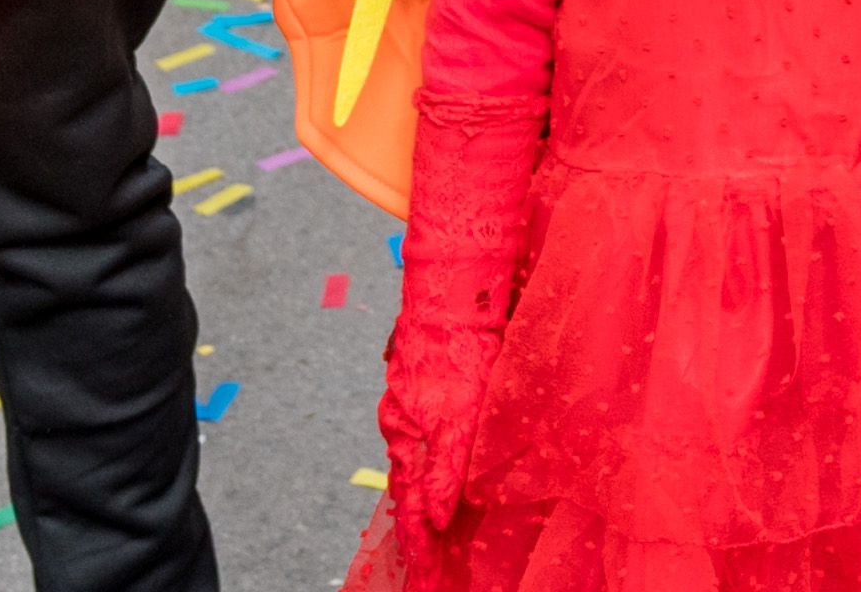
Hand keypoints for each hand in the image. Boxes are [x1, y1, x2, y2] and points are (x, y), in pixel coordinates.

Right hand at [378, 303, 500, 542]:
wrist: (449, 296)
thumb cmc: (459, 355)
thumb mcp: (458, 419)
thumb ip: (446, 469)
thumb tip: (436, 517)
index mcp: (410, 439)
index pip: (412, 507)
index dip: (417, 544)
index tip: (421, 575)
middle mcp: (401, 427)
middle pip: (406, 489)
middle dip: (414, 528)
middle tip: (423, 561)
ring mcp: (404, 407)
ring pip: (408, 462)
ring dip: (415, 496)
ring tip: (422, 527)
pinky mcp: (412, 389)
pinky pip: (412, 437)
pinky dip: (417, 461)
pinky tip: (422, 464)